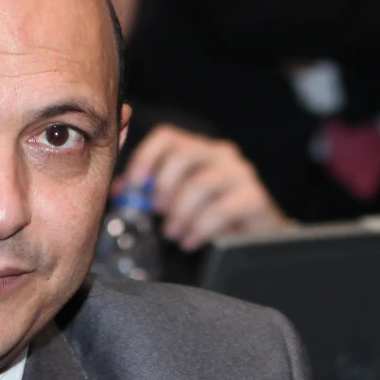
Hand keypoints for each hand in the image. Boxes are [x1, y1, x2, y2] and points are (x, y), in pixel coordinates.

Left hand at [120, 123, 287, 250]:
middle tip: (156, 213)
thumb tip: (118, 190)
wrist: (260, 240)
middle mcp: (223, 154)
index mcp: (201, 149)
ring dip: (179, 214)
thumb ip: (153, 190)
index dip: (144, 158)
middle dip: (163, 187)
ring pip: (199, 185)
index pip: (167, 137)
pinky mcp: (255, 199)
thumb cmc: (213, 218)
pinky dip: (199, 229)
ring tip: (173, 234)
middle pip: (183, 156)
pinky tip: (190, 242)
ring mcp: (241, 175)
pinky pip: (219, 210)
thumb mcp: (180, 200)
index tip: (132, 186)